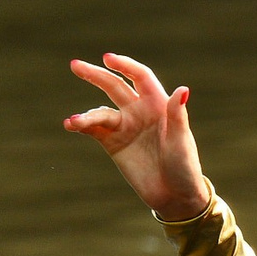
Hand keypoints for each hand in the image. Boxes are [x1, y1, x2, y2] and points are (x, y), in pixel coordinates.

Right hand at [64, 53, 211, 220]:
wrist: (175, 197)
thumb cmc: (185, 168)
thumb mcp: (181, 141)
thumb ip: (177, 116)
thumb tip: (182, 89)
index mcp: (159, 105)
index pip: (140, 77)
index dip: (125, 65)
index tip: (107, 58)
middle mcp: (140, 112)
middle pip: (114, 86)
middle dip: (95, 75)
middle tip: (74, 65)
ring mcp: (125, 126)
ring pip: (100, 110)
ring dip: (86, 114)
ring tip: (75, 122)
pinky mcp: (112, 143)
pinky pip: (92, 129)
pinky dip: (80, 125)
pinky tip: (71, 125)